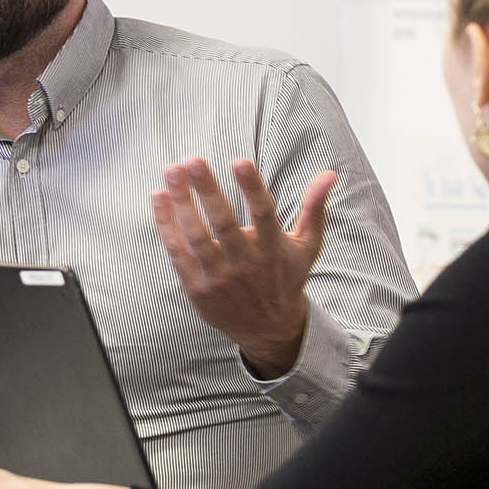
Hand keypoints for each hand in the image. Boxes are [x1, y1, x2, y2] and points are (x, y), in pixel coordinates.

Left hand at [152, 159, 334, 378]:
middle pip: (223, 222)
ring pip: (196, 236)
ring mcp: (219, 277)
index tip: (239, 161)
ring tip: (171, 173)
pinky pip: (177, 252)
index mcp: (272, 248)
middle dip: (206, 189)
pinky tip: (159, 198)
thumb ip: (314, 208)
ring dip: (181, 203)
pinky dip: (166, 225)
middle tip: (191, 160)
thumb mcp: (307, 245)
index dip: (252, 187)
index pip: (263, 213)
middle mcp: (245, 263)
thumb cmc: (286, 277)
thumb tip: (329, 174)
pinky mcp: (197, 287)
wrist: (268, 328)